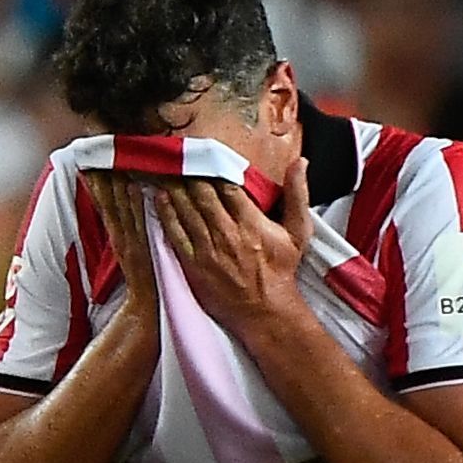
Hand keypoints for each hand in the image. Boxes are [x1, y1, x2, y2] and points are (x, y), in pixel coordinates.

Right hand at [83, 171, 157, 326]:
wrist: (141, 311)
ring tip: (109, 162)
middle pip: (108, 203)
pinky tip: (132, 187)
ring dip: (114, 186)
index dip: (99, 186)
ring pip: (119, 209)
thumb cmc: (140, 288)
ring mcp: (128, 243)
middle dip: (102, 180)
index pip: (106, 207)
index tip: (93, 164)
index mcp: (119, 239)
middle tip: (95, 154)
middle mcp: (120, 238)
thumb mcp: (131, 260)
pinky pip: (134, 222)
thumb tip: (129, 225)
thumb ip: (129, 241)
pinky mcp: (138, 250)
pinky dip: (133, 204)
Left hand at [155, 156, 311, 335]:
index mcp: (250, 220)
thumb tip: (302, 162)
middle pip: (202, 193)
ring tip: (163, 170)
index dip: (212, 165)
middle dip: (188, 172)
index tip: (202, 151)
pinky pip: (176, 235)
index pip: (226, 184)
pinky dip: (167, 215)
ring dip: (174, 188)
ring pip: (186, 210)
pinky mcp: (194, 265)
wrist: (265, 311)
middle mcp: (227, 232)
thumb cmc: (281, 272)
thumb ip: (298, 195)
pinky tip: (160, 199)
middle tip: (176, 155)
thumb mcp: (299, 232)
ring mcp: (208, 249)